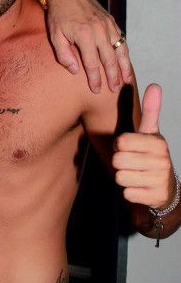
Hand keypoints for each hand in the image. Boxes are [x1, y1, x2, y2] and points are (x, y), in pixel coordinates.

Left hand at [45, 0, 131, 93]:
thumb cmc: (58, 15)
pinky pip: (121, 39)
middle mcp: (99, 31)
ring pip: (120, 50)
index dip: (95, 79)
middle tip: (114, 90)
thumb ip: (64, 55)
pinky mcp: (111, 21)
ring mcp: (107, 25)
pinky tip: (125, 61)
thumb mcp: (55, 36)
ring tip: (126, 80)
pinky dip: (124, 52)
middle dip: (113, 77)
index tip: (96, 90)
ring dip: (124, 66)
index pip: (92, 64)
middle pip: (110, 59)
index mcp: (85, 36)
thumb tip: (75, 70)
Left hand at [112, 84, 174, 208]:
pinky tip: (140, 188)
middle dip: (120, 163)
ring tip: (136, 175)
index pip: (121, 141)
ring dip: (124, 178)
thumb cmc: (152, 157)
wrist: (166, 188)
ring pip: (120, 177)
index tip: (129, 148)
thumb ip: (151, 111)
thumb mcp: (151, 134)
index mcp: (158, 142)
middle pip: (118, 160)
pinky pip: (127, 193)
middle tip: (132, 163)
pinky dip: (130, 192)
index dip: (120, 146)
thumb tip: (154, 85)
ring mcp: (159, 179)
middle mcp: (162, 160)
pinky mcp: (155, 197)